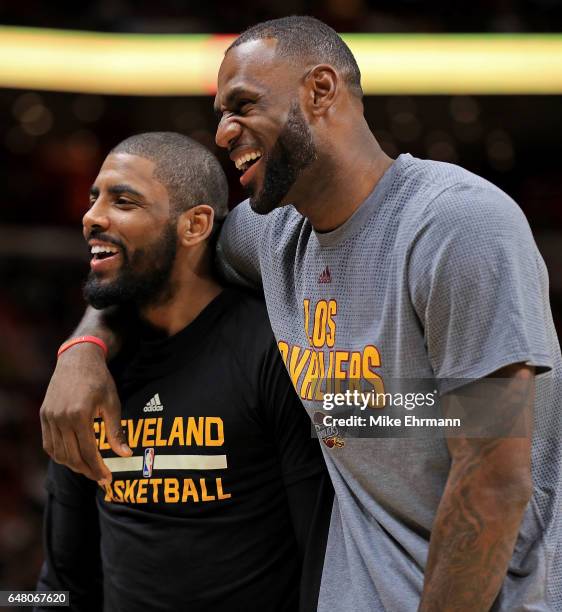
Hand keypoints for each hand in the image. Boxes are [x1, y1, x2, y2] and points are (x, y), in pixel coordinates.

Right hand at [40, 343, 131, 482]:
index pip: (88, 452)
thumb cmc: (100, 380)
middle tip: (100, 478)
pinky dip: (59, 454)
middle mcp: (61, 418)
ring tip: (88, 469)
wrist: (78, 358)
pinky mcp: (44, 414)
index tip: (107, 479)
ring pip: (58, 453)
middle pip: (72, 456)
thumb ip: (116, 432)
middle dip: (87, 470)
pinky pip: (49, 443)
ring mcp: (49, 417)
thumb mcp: (112, 404)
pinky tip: (72, 457)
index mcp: (79, 415)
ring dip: (73, 465)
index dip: (98, 468)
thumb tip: (126, 454)